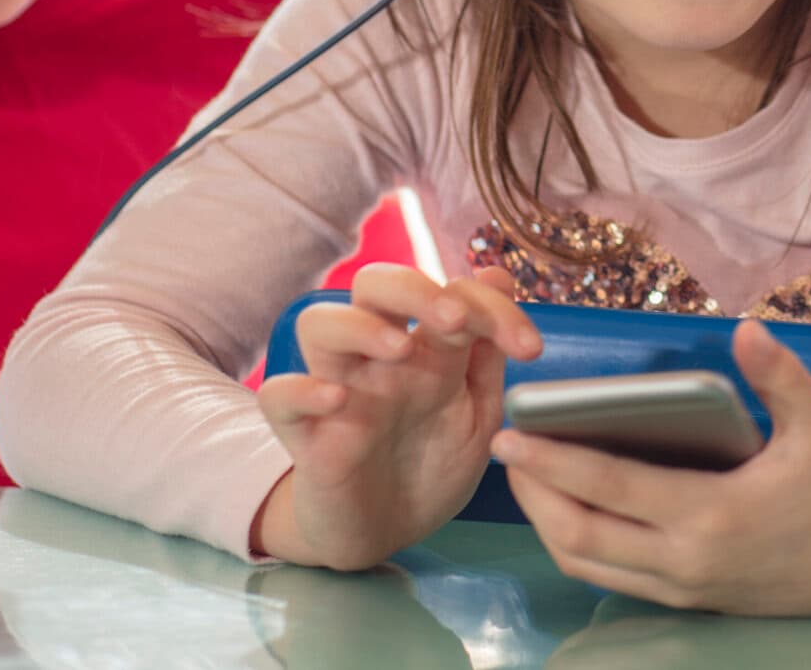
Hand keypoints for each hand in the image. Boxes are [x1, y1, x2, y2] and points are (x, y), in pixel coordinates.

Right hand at [251, 263, 541, 569]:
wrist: (386, 536)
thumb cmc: (431, 468)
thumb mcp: (478, 415)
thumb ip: (487, 355)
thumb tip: (496, 275)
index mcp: (428, 350)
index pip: (451, 293)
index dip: (493, 307)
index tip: (531, 348)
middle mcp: (379, 359)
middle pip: (373, 283)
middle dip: (414, 289)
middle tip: (455, 323)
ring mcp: (338, 390)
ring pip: (318, 322)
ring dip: (360, 325)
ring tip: (400, 350)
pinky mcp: (304, 436)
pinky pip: (280, 395)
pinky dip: (302, 389)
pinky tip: (337, 400)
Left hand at [495, 319, 810, 614]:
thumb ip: (779, 375)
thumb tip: (746, 329)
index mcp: (712, 513)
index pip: (609, 487)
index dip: (552, 461)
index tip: (510, 434)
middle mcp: (687, 560)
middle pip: (580, 535)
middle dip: (532, 495)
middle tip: (504, 451)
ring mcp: (684, 588)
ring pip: (589, 565)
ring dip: (548, 524)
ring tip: (527, 480)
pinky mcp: (689, 601)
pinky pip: (613, 579)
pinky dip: (579, 547)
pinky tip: (571, 511)